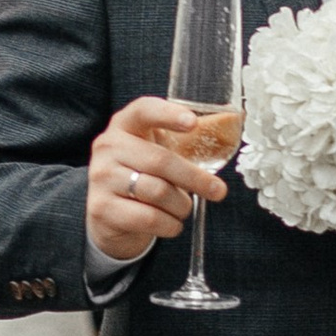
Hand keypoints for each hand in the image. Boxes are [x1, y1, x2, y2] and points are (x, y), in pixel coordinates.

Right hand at [86, 96, 230, 264]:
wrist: (108, 213)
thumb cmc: (143, 174)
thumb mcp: (157, 150)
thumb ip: (186, 138)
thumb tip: (234, 122)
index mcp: (124, 125)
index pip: (144, 110)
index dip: (169, 115)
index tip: (193, 124)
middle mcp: (108, 147)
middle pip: (160, 160)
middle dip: (195, 178)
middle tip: (218, 191)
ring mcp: (101, 177)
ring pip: (157, 192)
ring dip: (181, 205)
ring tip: (184, 209)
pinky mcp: (101, 208)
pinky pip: (147, 217)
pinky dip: (169, 225)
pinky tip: (173, 224)